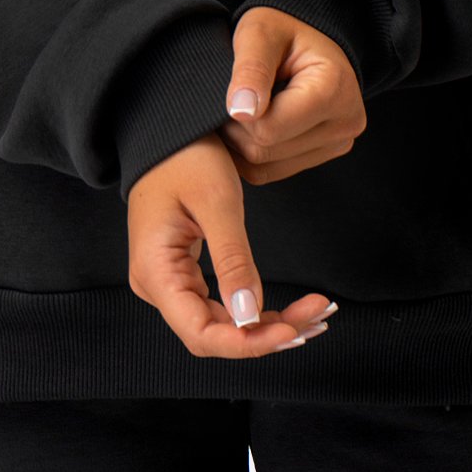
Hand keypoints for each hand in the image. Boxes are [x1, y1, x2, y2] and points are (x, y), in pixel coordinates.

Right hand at [127, 132, 334, 356]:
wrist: (164, 128)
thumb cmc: (184, 154)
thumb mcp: (217, 201)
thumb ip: (232, 261)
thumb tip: (249, 317)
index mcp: (155, 272)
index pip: (201, 333)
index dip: (247, 343)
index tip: (291, 333)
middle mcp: (156, 285)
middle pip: (213, 333)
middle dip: (265, 335)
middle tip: (315, 319)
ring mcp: (168, 280)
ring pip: (220, 323)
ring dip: (266, 326)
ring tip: (312, 315)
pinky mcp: (182, 270)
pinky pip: (219, 303)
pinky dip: (254, 309)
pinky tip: (288, 311)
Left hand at [218, 7, 367, 184]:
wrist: (308, 37)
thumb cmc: (283, 29)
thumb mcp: (260, 32)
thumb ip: (250, 69)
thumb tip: (240, 112)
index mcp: (334, 89)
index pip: (268, 129)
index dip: (237, 112)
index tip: (234, 87)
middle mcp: (345, 123)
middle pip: (265, 151)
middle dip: (237, 128)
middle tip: (235, 95)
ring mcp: (338, 143)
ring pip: (265, 167)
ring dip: (242, 142)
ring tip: (246, 105)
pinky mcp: (324, 155)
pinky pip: (271, 172)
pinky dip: (252, 151)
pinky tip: (255, 122)